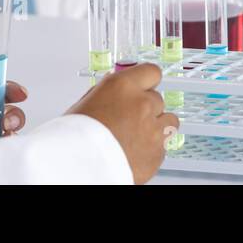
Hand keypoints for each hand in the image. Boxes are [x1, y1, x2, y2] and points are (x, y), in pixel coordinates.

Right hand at [66, 62, 176, 183]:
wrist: (77, 170)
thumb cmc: (73, 138)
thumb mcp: (86, 103)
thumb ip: (109, 93)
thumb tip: (118, 89)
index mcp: (123, 86)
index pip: (151, 72)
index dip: (147, 81)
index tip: (144, 86)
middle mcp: (142, 104)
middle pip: (157, 99)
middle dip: (146, 108)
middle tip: (130, 120)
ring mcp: (153, 128)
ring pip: (169, 120)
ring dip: (156, 126)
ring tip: (138, 136)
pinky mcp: (158, 153)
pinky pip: (163, 146)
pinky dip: (153, 149)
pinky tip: (135, 152)